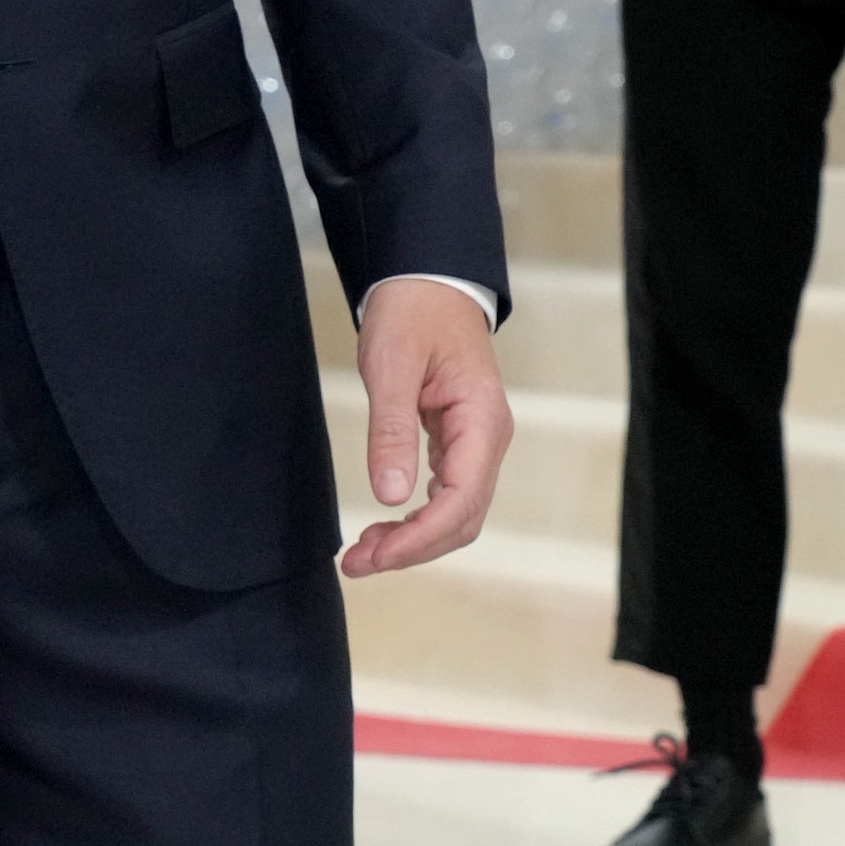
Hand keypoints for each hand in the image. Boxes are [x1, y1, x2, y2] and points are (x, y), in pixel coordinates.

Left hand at [343, 283, 511, 577]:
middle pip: (462, 519)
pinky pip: (446, 496)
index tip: (377, 556)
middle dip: (412, 549)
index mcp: (482, 421)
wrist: (428, 282)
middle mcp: (489, 439)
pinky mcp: (458, 444)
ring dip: (413, 540)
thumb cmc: (412, 314)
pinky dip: (416, 520)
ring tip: (362, 553)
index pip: (461, 500)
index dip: (420, 537)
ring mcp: (477, 444)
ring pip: (456, 514)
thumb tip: (390, 496)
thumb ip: (392, 430)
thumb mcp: (392, 367)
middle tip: (355, 564)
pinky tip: (384, 527)